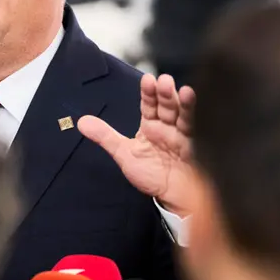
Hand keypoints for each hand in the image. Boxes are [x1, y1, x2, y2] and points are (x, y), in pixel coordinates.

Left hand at [78, 74, 195, 215]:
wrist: (172, 199)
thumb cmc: (151, 176)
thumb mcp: (124, 154)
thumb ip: (105, 137)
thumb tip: (81, 122)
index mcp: (151, 126)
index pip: (149, 105)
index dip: (148, 93)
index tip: (148, 80)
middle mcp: (168, 127)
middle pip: (167, 106)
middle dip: (166, 94)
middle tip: (164, 81)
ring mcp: (183, 136)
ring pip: (183, 115)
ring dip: (183, 103)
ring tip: (183, 91)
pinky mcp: (197, 147)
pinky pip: (198, 131)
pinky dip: (198, 120)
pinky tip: (199, 110)